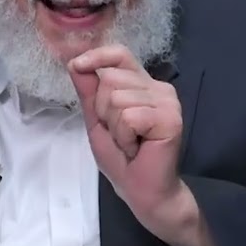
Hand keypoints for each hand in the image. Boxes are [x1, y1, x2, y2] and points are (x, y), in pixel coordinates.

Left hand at [68, 44, 184, 221]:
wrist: (142, 191)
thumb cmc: (121, 158)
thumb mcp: (97, 121)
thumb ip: (89, 92)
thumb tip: (74, 62)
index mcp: (143, 85)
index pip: (120, 54)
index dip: (97, 56)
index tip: (77, 65)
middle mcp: (159, 88)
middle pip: (111, 78)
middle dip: (104, 110)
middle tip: (121, 133)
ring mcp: (168, 102)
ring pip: (118, 98)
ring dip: (115, 128)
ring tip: (130, 142)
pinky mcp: (170, 118)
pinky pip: (130, 116)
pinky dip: (125, 137)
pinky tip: (137, 148)